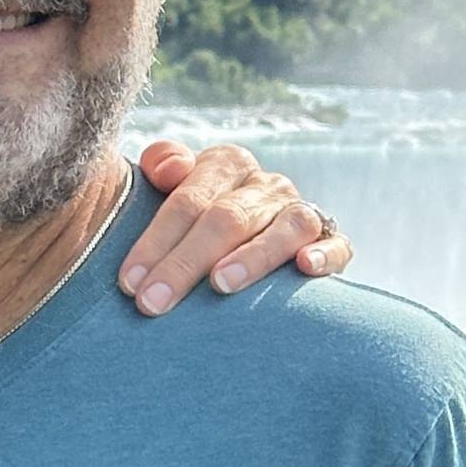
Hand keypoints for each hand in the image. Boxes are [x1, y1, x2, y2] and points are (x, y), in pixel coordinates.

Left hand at [122, 140, 354, 316]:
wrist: (248, 235)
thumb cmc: (196, 219)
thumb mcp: (174, 187)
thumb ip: (163, 165)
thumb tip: (167, 170)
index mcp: (225, 164)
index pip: (186, 200)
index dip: (154, 242)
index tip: (129, 283)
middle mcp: (265, 184)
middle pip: (225, 219)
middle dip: (185, 263)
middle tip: (153, 302)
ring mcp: (300, 211)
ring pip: (283, 227)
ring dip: (252, 257)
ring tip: (220, 285)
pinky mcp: (332, 239)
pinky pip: (336, 243)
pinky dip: (324, 253)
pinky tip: (305, 267)